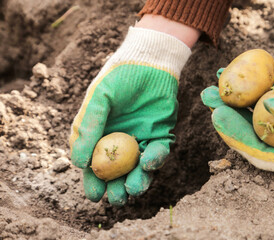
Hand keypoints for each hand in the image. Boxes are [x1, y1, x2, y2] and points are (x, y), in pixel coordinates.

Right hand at [69, 26, 190, 205]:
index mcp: (101, 135)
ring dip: (136, 181)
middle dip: (116, 189)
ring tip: (131, 190)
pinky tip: (147, 162)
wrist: (149, 62)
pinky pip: (159, 152)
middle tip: (115, 198)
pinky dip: (154, 160)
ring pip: (139, 168)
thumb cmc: (119, 78)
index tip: (94, 195)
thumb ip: (87, 128)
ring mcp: (142, 139)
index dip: (94, 182)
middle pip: (118, 172)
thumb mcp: (98, 100)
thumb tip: (78, 164)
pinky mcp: (161, 134)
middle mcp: (121, 141)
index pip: (96, 165)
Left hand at [201, 72, 273, 178]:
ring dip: (245, 97)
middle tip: (209, 95)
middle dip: (231, 113)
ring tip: (224, 80)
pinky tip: (258, 75)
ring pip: (266, 113)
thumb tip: (270, 105)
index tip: (215, 115)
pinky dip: (271, 87)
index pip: (257, 152)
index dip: (234, 135)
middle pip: (255, 131)